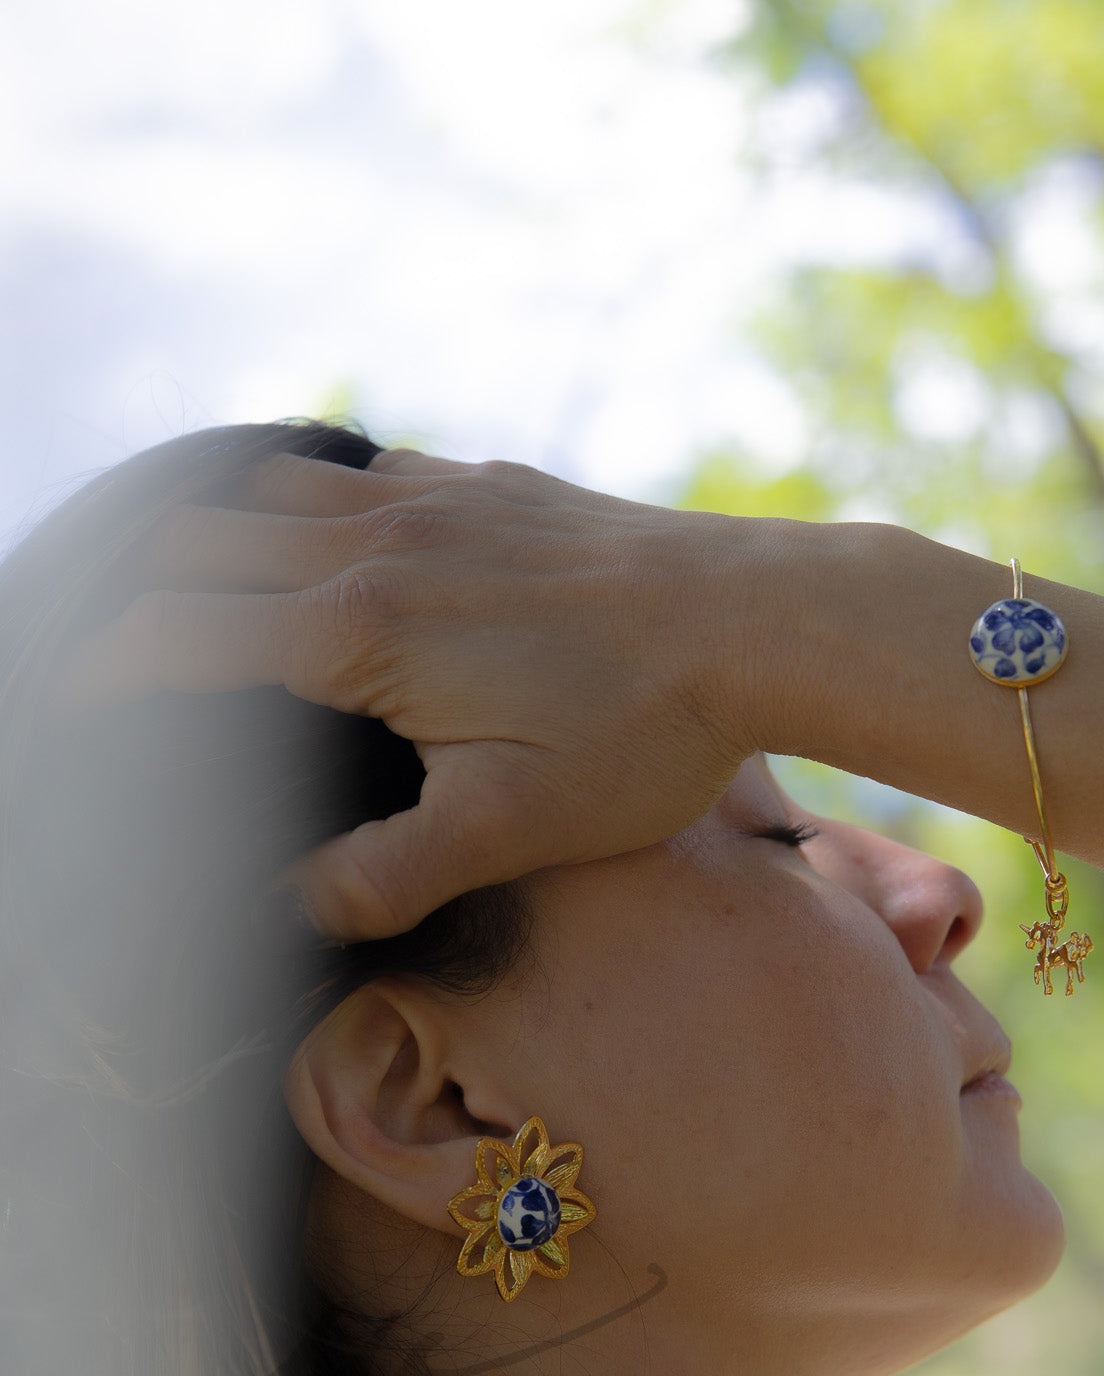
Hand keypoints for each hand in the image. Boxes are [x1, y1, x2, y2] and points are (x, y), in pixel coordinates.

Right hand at [55, 450, 767, 939]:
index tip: (74, 709)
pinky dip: (315, 502)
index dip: (108, 673)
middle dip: (138, 596)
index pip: (181, 637)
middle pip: (202, 545)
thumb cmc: (639, 733)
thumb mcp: (509, 827)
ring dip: (219, 537)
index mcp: (357, 631)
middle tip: (121, 654)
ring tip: (202, 594)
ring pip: (276, 492)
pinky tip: (338, 544)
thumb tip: (293, 904)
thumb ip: (385, 872)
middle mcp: (375, 543)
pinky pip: (365, 472)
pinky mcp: (491, 482)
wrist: (757, 622)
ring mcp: (435, 498)